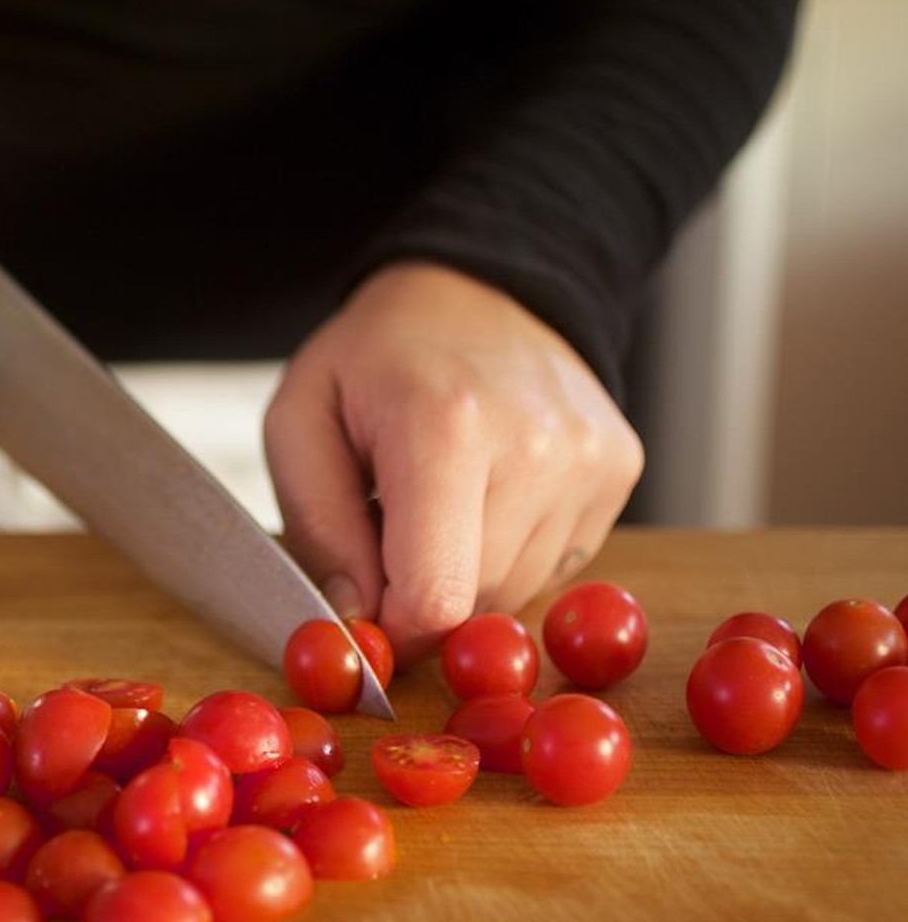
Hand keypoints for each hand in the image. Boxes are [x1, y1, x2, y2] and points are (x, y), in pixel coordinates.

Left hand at [264, 262, 643, 666]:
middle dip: (422, 598)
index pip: (436, 597)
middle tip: (390, 538)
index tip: (367, 621)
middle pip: (477, 603)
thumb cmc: (373, 358)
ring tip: (440, 502)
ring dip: (467, 576)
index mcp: (446, 427)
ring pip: (518, 592)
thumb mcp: (300, 423)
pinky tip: (486, 493)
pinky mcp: (621, 467)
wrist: (475, 287)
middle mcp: (538, 445)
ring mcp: (591, 457)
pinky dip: (511, 551)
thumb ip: (318, 530)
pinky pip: (556, 564)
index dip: (393, 633)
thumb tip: (356, 625)